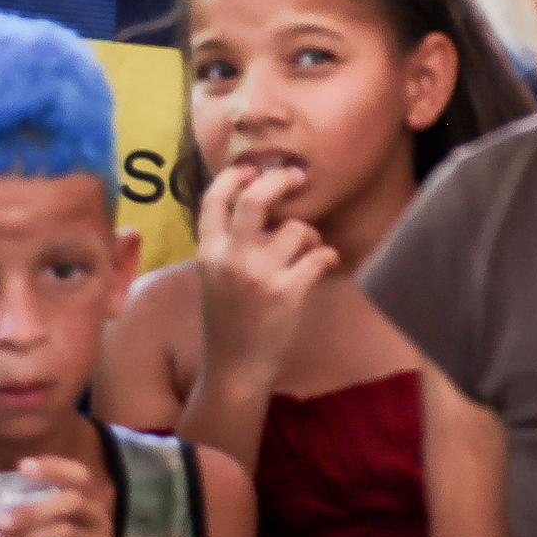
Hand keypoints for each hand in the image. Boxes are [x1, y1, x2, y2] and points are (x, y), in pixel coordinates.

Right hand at [192, 156, 336, 384]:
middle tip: (299, 177)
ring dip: (312, 234)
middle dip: (281, 180)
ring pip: (297, 229)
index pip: (213, 199)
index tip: (253, 169)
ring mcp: (259, 275)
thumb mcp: (213, 278)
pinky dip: (329, 256)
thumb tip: (258, 205)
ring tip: (311, 247)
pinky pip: (320, 256)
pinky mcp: (287, 292)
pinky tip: (327, 262)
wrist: (234, 368)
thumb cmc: (227, 320)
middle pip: (256, 199)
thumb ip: (227, 244)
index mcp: (208, 253)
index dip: (234, 176)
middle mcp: (230, 259)